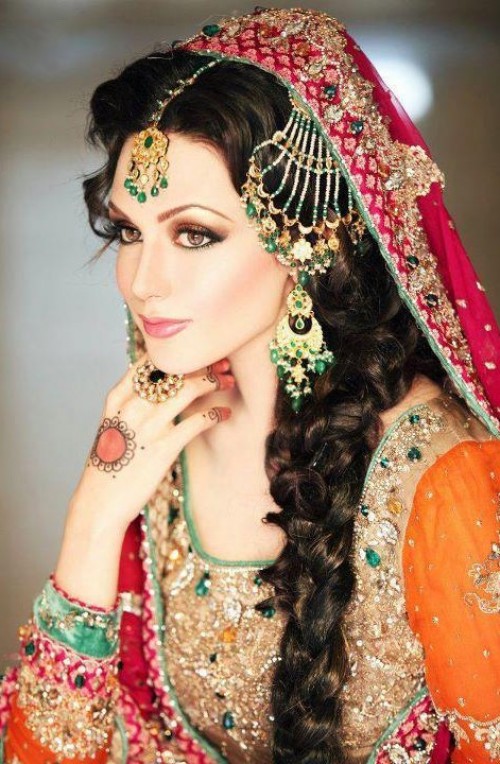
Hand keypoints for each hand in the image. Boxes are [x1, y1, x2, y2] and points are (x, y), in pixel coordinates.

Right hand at [69, 352, 233, 530]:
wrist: (99, 504)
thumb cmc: (109, 467)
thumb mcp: (113, 428)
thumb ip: (131, 406)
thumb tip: (158, 389)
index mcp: (117, 399)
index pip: (150, 362)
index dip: (178, 355)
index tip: (199, 355)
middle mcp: (131, 407)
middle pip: (172, 371)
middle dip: (202, 364)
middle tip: (222, 364)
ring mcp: (147, 426)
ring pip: (186, 389)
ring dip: (213, 381)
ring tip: (228, 382)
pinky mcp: (163, 448)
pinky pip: (196, 422)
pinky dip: (214, 413)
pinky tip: (224, 413)